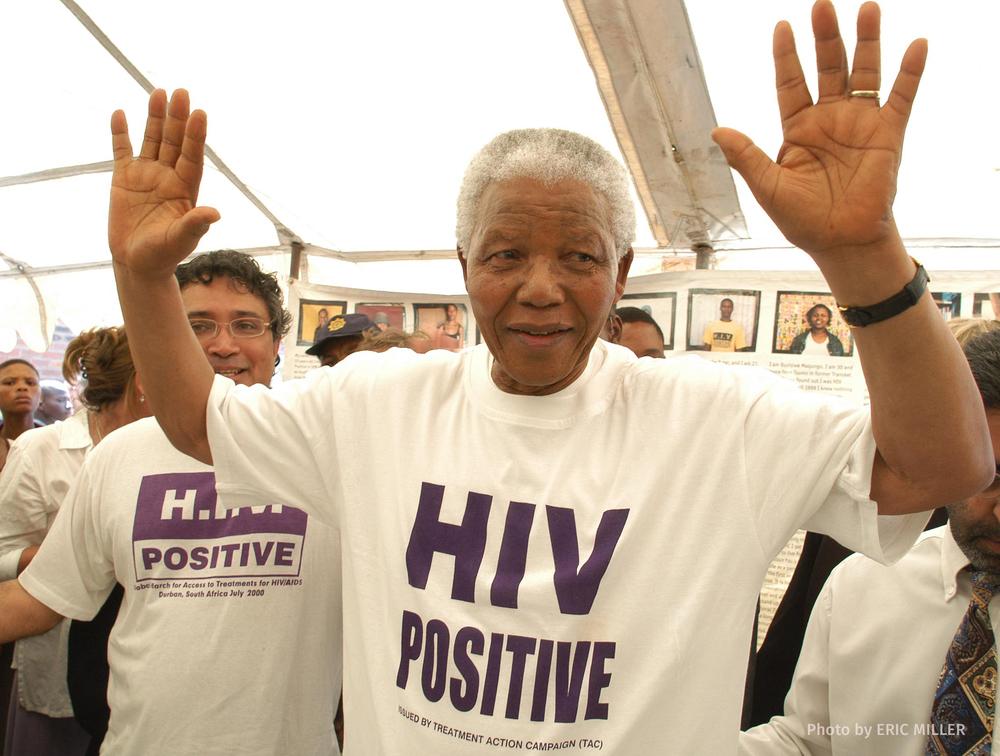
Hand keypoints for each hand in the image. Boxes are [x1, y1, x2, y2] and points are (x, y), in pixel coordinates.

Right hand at [109, 89, 219, 278]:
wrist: (138, 263)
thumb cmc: (164, 255)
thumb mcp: (181, 240)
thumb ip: (195, 225)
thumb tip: (215, 213)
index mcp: (185, 189)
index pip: (192, 157)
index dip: (196, 136)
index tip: (200, 113)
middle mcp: (168, 177)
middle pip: (174, 142)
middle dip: (178, 118)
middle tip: (181, 92)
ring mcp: (146, 175)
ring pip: (152, 140)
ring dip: (155, 118)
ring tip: (158, 92)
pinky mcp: (124, 178)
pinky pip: (122, 150)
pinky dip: (121, 133)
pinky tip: (121, 114)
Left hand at [712, 1, 926, 257]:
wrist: (841, 242)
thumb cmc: (802, 219)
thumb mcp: (768, 187)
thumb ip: (747, 157)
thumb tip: (718, 131)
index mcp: (798, 128)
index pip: (790, 82)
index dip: (786, 56)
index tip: (781, 26)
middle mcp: (830, 119)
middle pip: (827, 67)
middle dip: (825, 37)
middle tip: (821, 5)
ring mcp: (860, 124)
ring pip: (864, 72)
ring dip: (866, 41)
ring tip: (867, 8)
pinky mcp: (888, 135)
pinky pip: (901, 97)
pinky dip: (910, 72)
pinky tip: (915, 45)